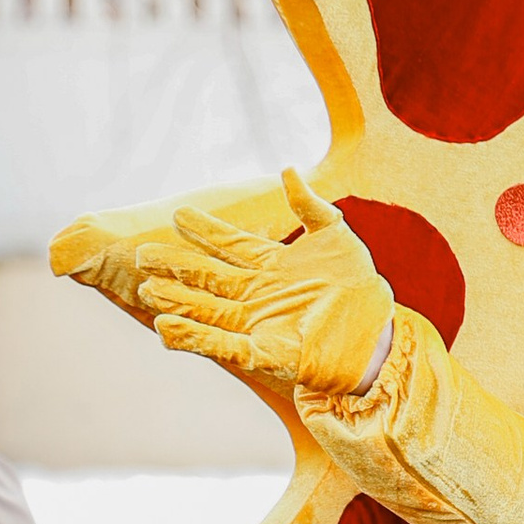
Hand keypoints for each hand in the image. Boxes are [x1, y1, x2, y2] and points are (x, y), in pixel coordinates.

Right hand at [133, 168, 393, 394]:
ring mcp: (259, 323)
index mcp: (271, 265)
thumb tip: (286, 170)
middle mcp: (257, 294)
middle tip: (143, 254)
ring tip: (148, 291)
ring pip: (207, 311)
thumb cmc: (359, 287)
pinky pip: (226, 346)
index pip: (229, 243)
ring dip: (178, 302)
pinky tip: (168, 329)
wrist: (380, 334)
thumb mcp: (337, 238)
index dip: (205, 229)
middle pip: (207, 278)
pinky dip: (198, 338)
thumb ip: (310, 207)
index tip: (179, 213)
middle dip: (177, 266)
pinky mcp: (267, 354)